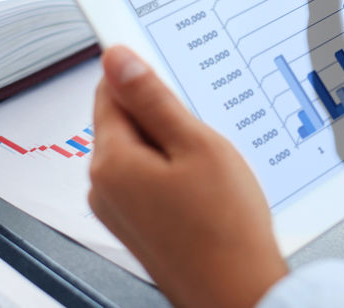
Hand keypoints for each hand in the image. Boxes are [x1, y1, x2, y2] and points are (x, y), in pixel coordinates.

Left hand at [89, 46, 286, 307]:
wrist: (239, 294)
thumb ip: (152, 98)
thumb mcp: (195, 144)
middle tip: (203, 129)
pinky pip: (148, 179)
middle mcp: (104, 187)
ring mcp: (119, 210)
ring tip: (210, 164)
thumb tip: (118, 59)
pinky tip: (205, 187)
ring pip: (141, 151)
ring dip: (172, 145)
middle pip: (124, 122)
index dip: (141, 76)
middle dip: (162, 116)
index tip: (171, 75)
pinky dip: (174, 172)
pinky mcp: (138, 226)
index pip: (109, 92)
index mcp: (111, 162)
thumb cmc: (224, 228)